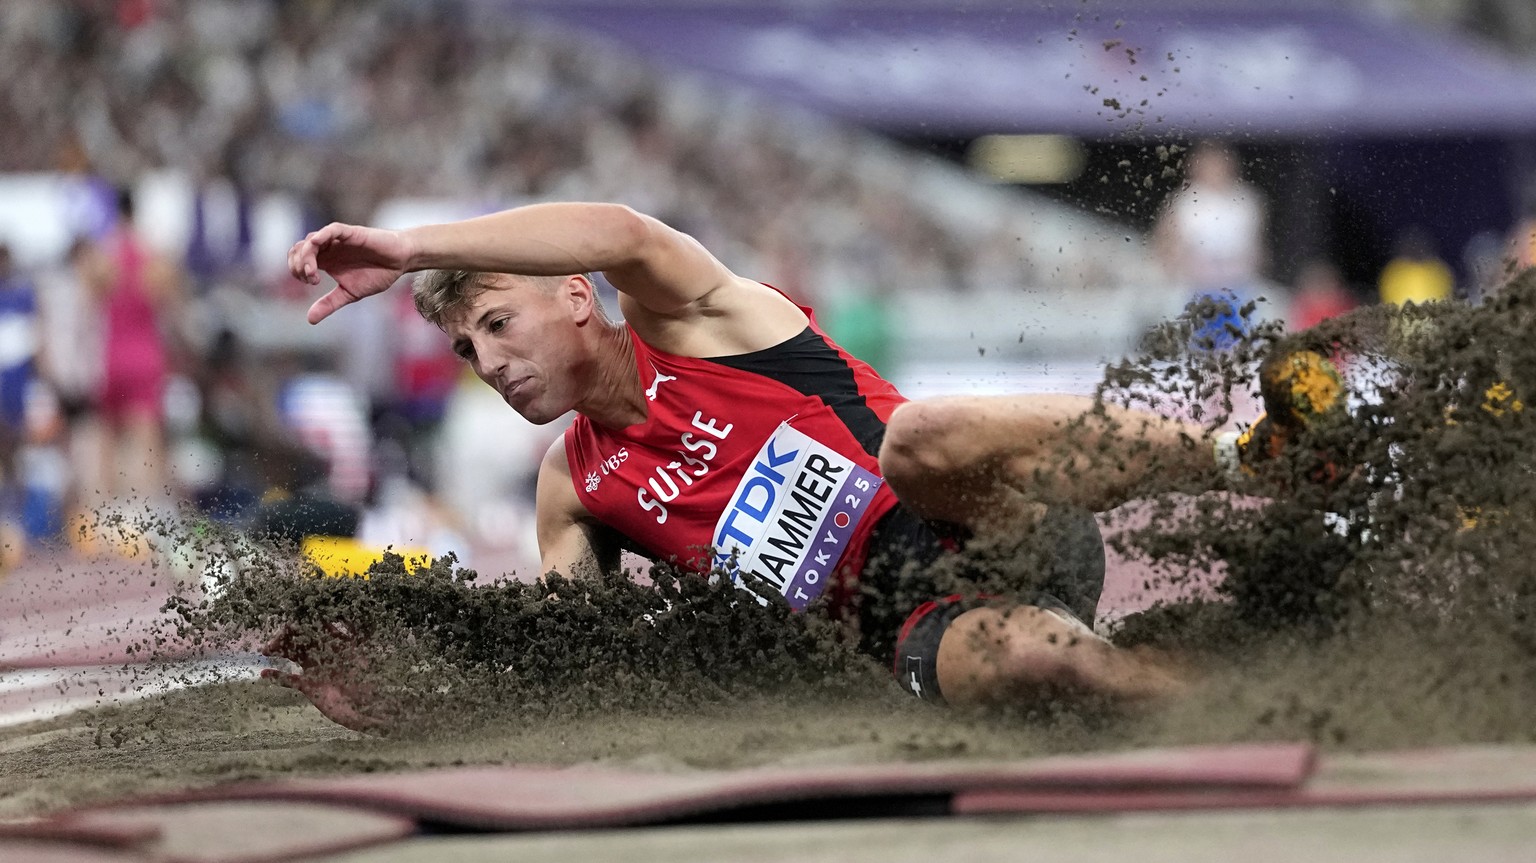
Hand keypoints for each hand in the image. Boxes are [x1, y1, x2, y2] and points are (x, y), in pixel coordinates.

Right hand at [260, 622, 390, 733]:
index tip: (290, 621)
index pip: (315, 626)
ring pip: (291, 655)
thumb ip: (355, 629)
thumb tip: (347, 609)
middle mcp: (323, 652)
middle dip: (285, 636)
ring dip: (278, 650)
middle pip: (300, 639)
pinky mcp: (308, 686)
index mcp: (336, 641)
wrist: (366, 708)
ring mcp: (314, 669)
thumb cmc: (369, 678)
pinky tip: (264, 674)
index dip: (302, 622)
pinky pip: (289, 680)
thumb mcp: (364, 650)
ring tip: (266, 651)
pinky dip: (276, 676)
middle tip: (274, 640)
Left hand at [287, 223, 415, 323]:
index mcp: (324, 261)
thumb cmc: (377, 274)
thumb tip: (310, 320)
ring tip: (313, 272)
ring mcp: (337, 240)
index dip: (297, 272)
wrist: (400, 262)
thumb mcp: (349, 293)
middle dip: (297, 265)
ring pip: (310, 241)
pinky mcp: (350, 233)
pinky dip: (321, 236)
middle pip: (298, 250)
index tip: (313, 284)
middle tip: (311, 279)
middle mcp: (327, 248)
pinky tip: (317, 245)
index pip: (297, 261)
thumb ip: (329, 304)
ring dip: (305, 256)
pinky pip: (330, 230)